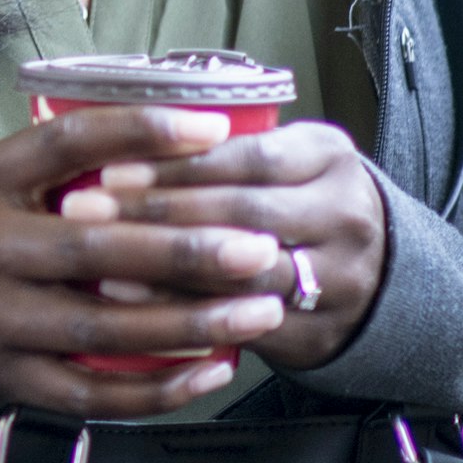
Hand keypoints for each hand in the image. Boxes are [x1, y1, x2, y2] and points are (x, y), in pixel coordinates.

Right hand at [0, 106, 295, 417]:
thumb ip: (69, 165)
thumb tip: (185, 140)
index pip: (65, 146)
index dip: (140, 133)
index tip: (214, 130)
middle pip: (93, 250)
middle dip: (186, 251)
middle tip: (260, 247)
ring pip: (102, 331)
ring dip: (190, 324)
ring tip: (259, 310)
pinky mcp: (4, 378)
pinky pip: (92, 394)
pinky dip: (159, 387)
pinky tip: (214, 369)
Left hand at [64, 120, 388, 370]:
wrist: (378, 275)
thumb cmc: (299, 201)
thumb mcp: (287, 157)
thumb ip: (227, 147)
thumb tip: (123, 131)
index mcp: (329, 159)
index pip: (249, 157)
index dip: (178, 164)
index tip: (111, 167)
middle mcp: (343, 216)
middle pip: (243, 213)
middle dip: (156, 212)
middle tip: (85, 210)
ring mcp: (339, 279)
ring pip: (244, 273)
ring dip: (166, 270)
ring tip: (101, 262)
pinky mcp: (319, 332)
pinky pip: (246, 324)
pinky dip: (189, 315)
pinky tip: (139, 309)